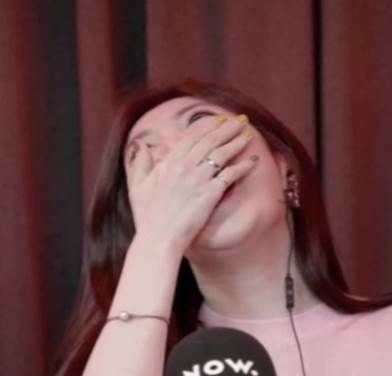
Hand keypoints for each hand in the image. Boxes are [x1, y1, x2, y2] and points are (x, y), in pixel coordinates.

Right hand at [124, 114, 258, 253]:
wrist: (158, 239)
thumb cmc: (147, 218)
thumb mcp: (137, 187)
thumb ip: (141, 164)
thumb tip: (141, 146)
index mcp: (168, 163)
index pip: (191, 137)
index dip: (207, 126)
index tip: (219, 119)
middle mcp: (184, 166)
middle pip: (210, 140)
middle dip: (227, 128)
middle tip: (240, 120)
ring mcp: (198, 179)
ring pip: (222, 153)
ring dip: (237, 141)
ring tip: (249, 134)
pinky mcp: (210, 193)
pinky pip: (231, 174)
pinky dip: (243, 166)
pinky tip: (253, 161)